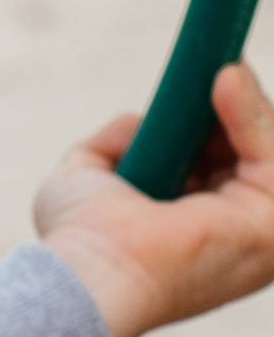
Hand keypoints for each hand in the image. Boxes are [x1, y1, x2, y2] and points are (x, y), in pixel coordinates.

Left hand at [34, 62, 273, 336]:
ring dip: (244, 103)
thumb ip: (118, 142)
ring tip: (215, 71)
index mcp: (203, 231)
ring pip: (266, 148)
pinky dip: (249, 113)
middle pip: (255, 154)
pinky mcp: (270, 224)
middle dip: (237, 109)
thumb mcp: (88, 175)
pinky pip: (269, 152)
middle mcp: (240, 237)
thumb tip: (140, 121)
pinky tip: (223, 79)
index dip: (217, 124)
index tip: (201, 82)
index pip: (227, 165)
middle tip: (211, 69)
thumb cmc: (81, 238)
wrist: (91, 268)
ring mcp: (262, 234)